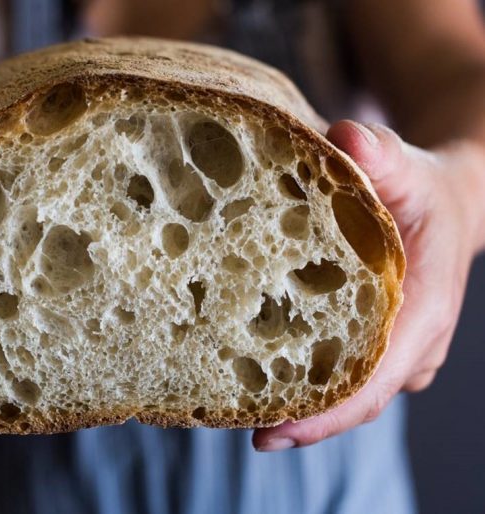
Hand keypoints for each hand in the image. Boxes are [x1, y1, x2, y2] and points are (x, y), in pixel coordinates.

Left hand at [254, 120, 484, 450]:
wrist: (446, 204)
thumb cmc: (424, 190)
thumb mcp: (408, 167)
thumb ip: (381, 155)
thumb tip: (345, 138)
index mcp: (424, 314)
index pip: (373, 382)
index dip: (324, 414)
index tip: (272, 432)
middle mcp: (412, 344)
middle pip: (354, 400)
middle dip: (300, 419)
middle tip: (238, 428)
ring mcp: (396, 351)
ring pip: (345, 392)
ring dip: (298, 404)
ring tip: (235, 409)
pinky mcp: (377, 345)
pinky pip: (340, 372)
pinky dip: (303, 379)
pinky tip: (256, 376)